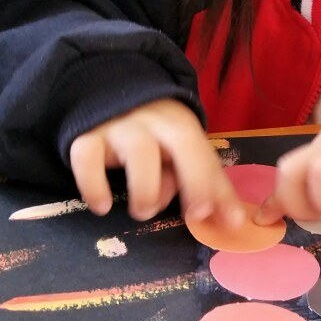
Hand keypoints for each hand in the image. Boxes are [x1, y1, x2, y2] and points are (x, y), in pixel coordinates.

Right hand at [68, 99, 243, 225]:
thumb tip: (235, 223)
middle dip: (191, 181)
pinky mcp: (86, 137)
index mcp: (180, 126)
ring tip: (143, 211)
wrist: (111, 97)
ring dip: (145, 191)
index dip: (204, 183)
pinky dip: (93, 186)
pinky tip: (102, 206)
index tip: (202, 213)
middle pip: (179, 144)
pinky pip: (86, 159)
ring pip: (137, 152)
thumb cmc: (158, 137)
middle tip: (187, 216)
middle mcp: (153, 122)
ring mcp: (119, 127)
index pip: (199, 150)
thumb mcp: (187, 154)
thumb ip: (210, 187)